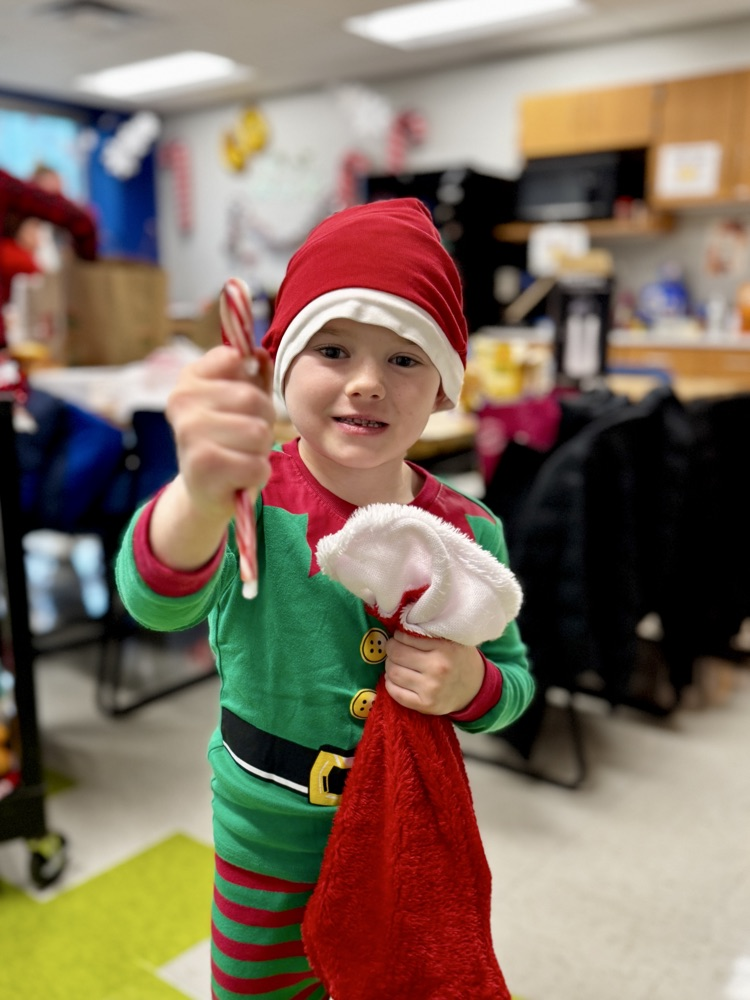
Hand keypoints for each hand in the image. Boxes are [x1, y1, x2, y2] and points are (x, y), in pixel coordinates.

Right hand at [166, 344, 274, 522]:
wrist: (204, 492)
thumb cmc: (229, 441)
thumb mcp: (242, 404)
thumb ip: (254, 375)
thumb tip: (258, 353)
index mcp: (189, 379)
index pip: (234, 358)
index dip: (253, 384)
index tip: (240, 404)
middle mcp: (182, 401)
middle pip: (253, 399)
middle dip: (262, 423)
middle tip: (243, 440)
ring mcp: (189, 433)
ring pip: (259, 433)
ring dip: (260, 451)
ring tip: (240, 457)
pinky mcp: (202, 467)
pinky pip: (258, 466)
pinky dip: (257, 475)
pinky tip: (237, 478)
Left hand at [384, 630, 484, 715]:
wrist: (475, 689)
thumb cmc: (460, 659)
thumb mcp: (453, 639)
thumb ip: (431, 631)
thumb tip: (403, 623)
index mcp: (445, 649)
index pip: (406, 637)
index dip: (398, 635)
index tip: (400, 636)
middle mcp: (438, 669)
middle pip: (396, 654)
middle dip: (390, 649)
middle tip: (394, 648)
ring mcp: (430, 690)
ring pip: (393, 673)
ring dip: (390, 665)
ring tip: (395, 662)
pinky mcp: (425, 705)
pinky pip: (395, 693)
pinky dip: (390, 683)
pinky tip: (396, 678)